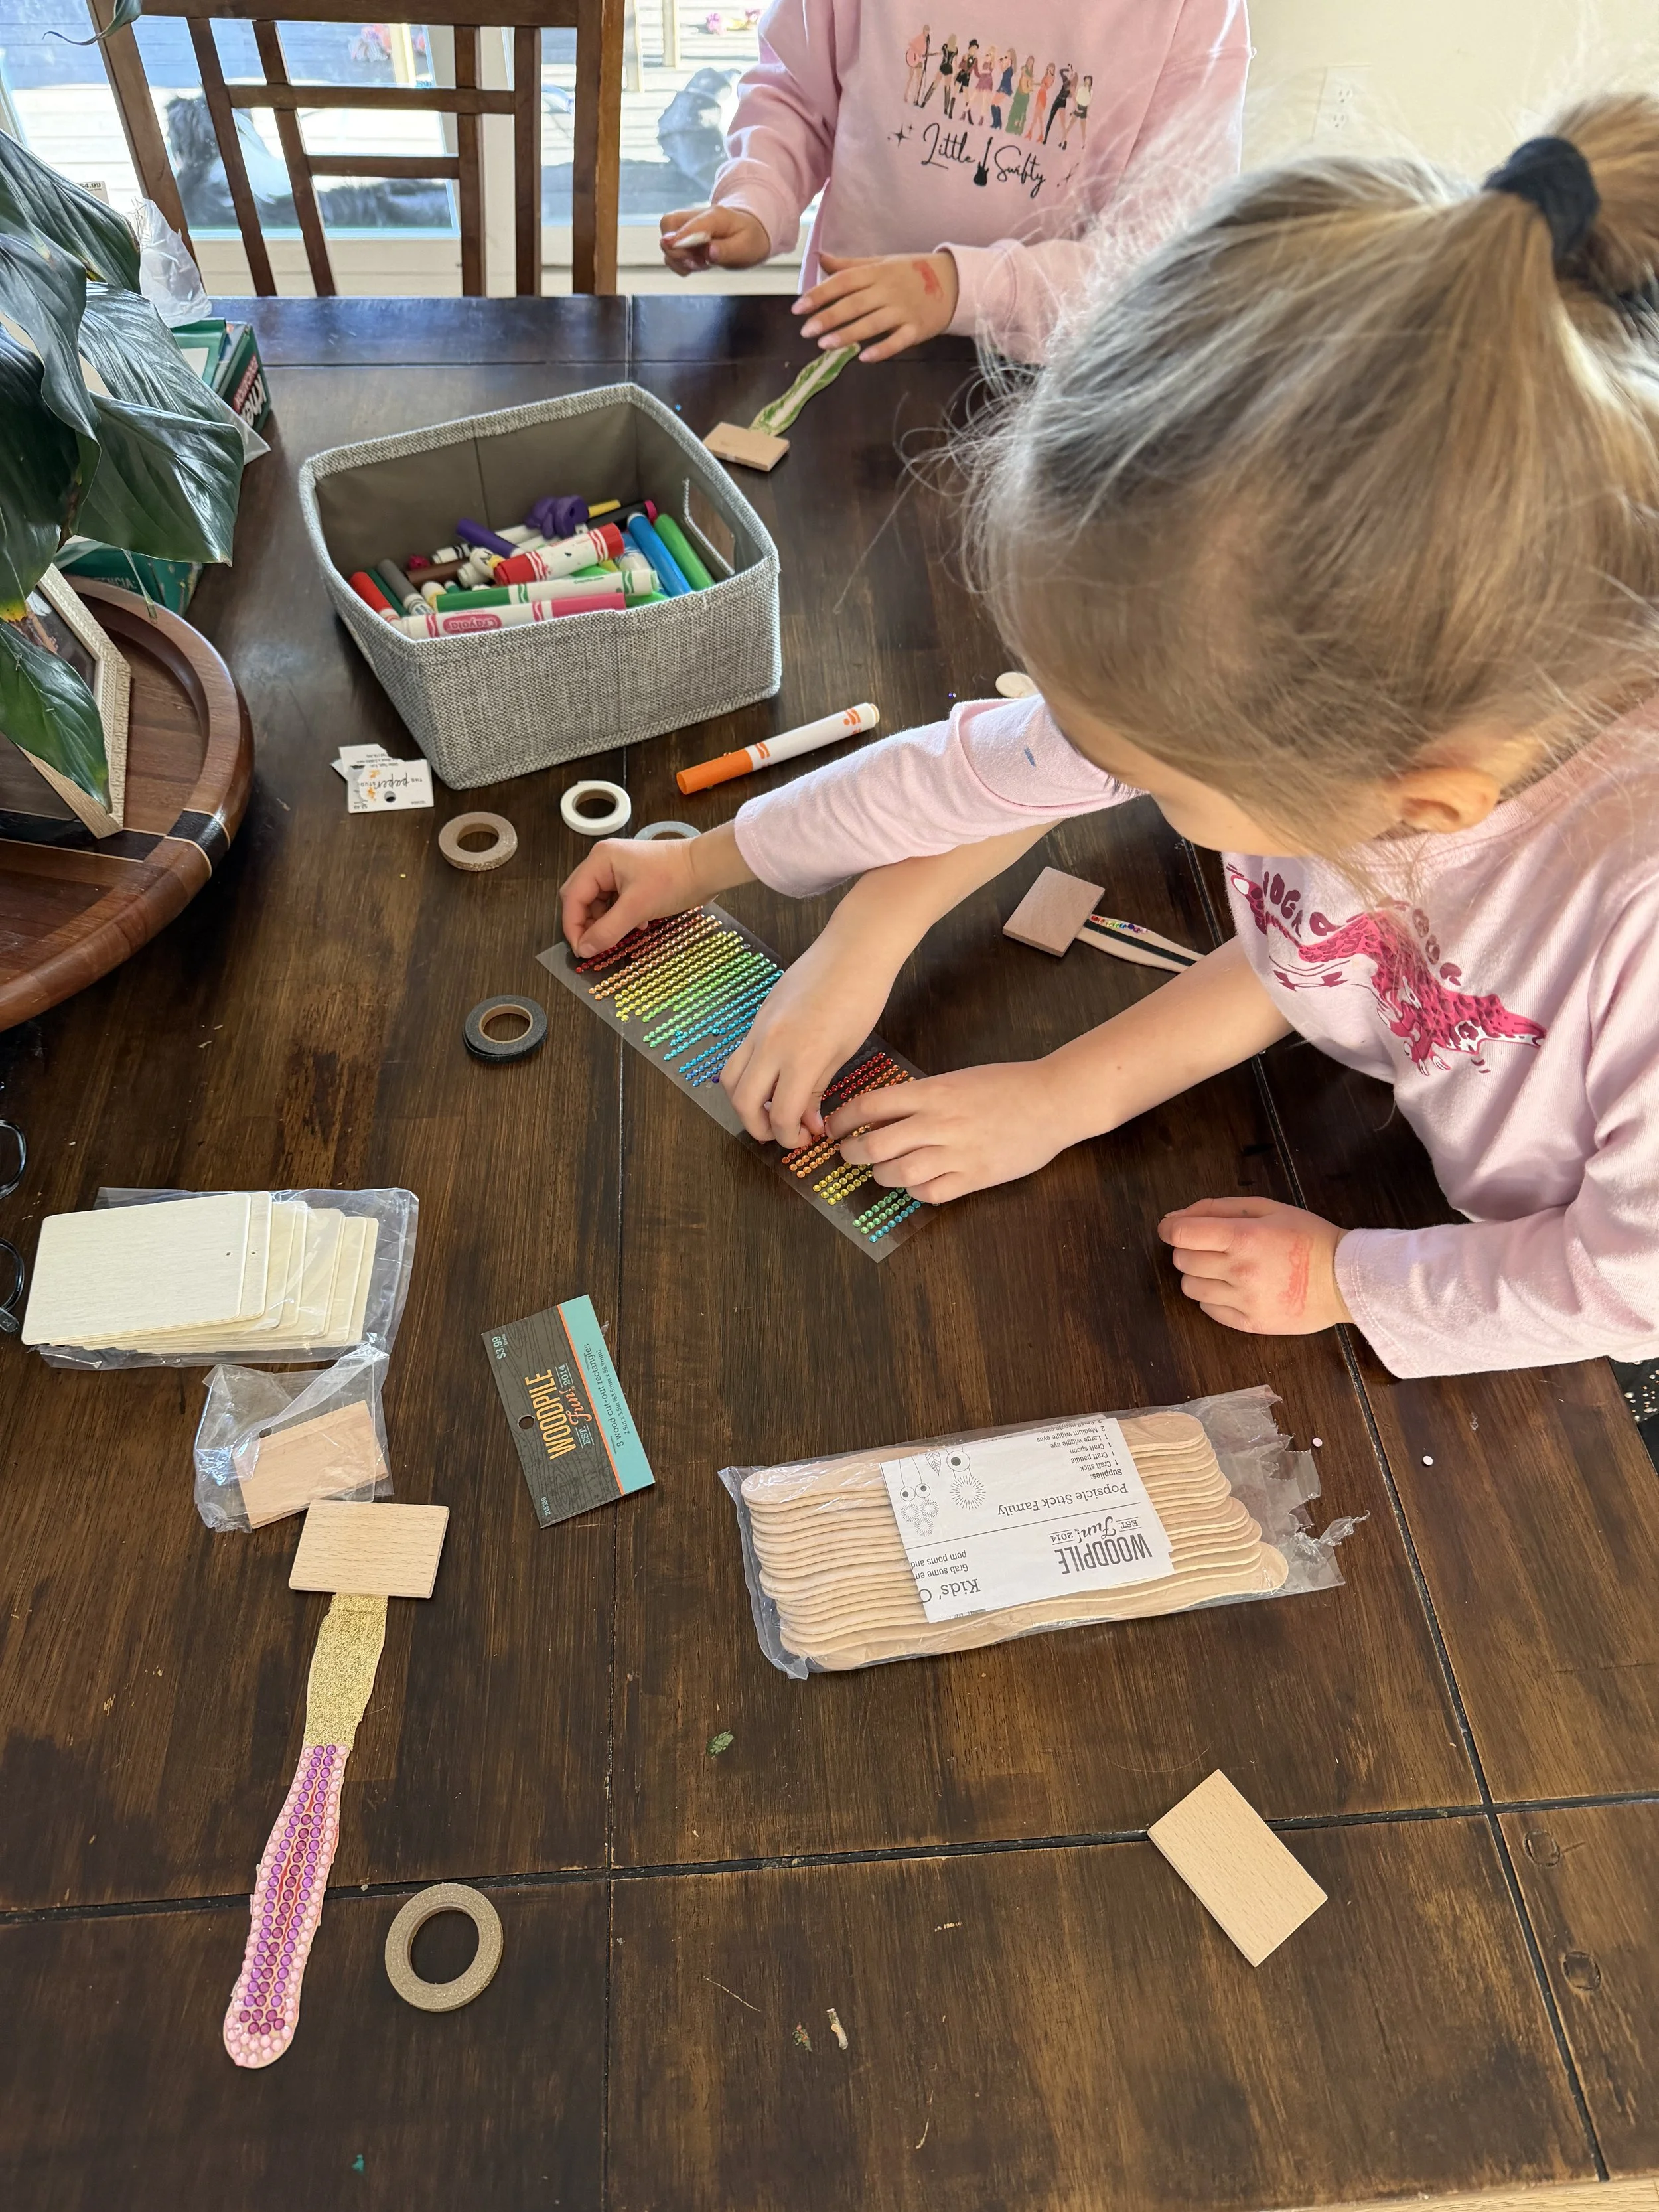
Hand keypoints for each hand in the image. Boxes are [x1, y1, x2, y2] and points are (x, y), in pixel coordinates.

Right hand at [560, 836, 702, 958]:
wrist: (707, 868)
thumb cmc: (674, 880)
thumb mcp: (637, 908)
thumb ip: (607, 930)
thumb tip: (584, 950)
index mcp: (599, 860)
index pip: (573, 896)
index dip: (573, 926)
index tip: (581, 951)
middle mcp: (604, 862)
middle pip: (581, 898)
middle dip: (586, 924)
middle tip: (595, 947)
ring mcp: (619, 870)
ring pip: (599, 903)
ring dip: (605, 923)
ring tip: (620, 936)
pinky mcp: (633, 879)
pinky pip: (615, 902)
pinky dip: (620, 917)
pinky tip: (638, 925)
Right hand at [660, 204, 770, 274]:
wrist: (748, 233)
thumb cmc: (748, 238)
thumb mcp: (745, 247)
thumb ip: (726, 250)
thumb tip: (709, 253)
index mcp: (715, 215)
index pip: (691, 224)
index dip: (680, 238)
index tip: (674, 248)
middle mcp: (696, 217)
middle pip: (668, 225)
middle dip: (678, 251)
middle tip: (701, 263)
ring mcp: (686, 227)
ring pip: (666, 241)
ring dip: (679, 260)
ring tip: (703, 263)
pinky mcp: (682, 239)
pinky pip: (670, 253)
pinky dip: (679, 264)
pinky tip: (697, 264)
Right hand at [720, 932, 897, 1148]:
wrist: (853, 948)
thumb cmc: (860, 997)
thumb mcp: (843, 1050)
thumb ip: (817, 1088)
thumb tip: (806, 1121)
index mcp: (801, 1055)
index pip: (780, 1113)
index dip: (789, 1136)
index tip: (805, 1139)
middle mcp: (771, 1042)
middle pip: (743, 1101)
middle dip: (759, 1127)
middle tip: (782, 1134)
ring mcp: (760, 1027)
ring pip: (731, 1078)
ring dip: (745, 1103)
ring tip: (771, 1111)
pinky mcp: (758, 1016)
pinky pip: (740, 1054)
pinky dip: (748, 1076)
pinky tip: (771, 1080)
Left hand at [793, 250, 958, 360]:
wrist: (954, 281)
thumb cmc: (911, 272)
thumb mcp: (881, 263)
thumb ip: (849, 265)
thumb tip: (819, 258)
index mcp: (877, 272)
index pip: (843, 282)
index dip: (820, 294)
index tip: (798, 308)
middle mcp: (888, 290)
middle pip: (854, 304)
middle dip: (828, 317)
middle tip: (806, 331)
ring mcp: (903, 311)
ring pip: (872, 324)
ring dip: (847, 335)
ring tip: (824, 345)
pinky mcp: (917, 329)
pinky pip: (898, 340)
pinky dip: (882, 349)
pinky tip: (863, 358)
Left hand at [827, 1061, 1066, 1203]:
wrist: (1053, 1101)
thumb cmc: (1005, 1086)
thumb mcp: (956, 1079)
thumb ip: (920, 1097)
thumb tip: (880, 1115)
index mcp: (931, 1091)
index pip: (868, 1106)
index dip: (842, 1121)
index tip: (834, 1129)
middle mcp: (938, 1122)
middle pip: (874, 1145)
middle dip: (851, 1153)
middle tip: (849, 1155)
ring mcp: (956, 1152)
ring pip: (897, 1173)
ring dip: (882, 1175)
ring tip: (884, 1171)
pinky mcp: (975, 1177)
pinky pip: (929, 1193)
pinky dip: (916, 1191)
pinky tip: (919, 1183)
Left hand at [1158, 1199, 1352, 1335]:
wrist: (1346, 1278)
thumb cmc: (1308, 1237)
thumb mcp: (1267, 1208)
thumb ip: (1218, 1208)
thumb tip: (1175, 1217)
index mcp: (1243, 1237)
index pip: (1180, 1234)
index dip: (1169, 1228)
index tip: (1173, 1228)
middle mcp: (1240, 1271)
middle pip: (1182, 1260)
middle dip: (1189, 1249)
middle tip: (1213, 1246)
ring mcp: (1244, 1301)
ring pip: (1190, 1288)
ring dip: (1199, 1275)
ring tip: (1225, 1268)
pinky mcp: (1250, 1324)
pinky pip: (1209, 1310)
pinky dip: (1214, 1297)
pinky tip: (1236, 1288)